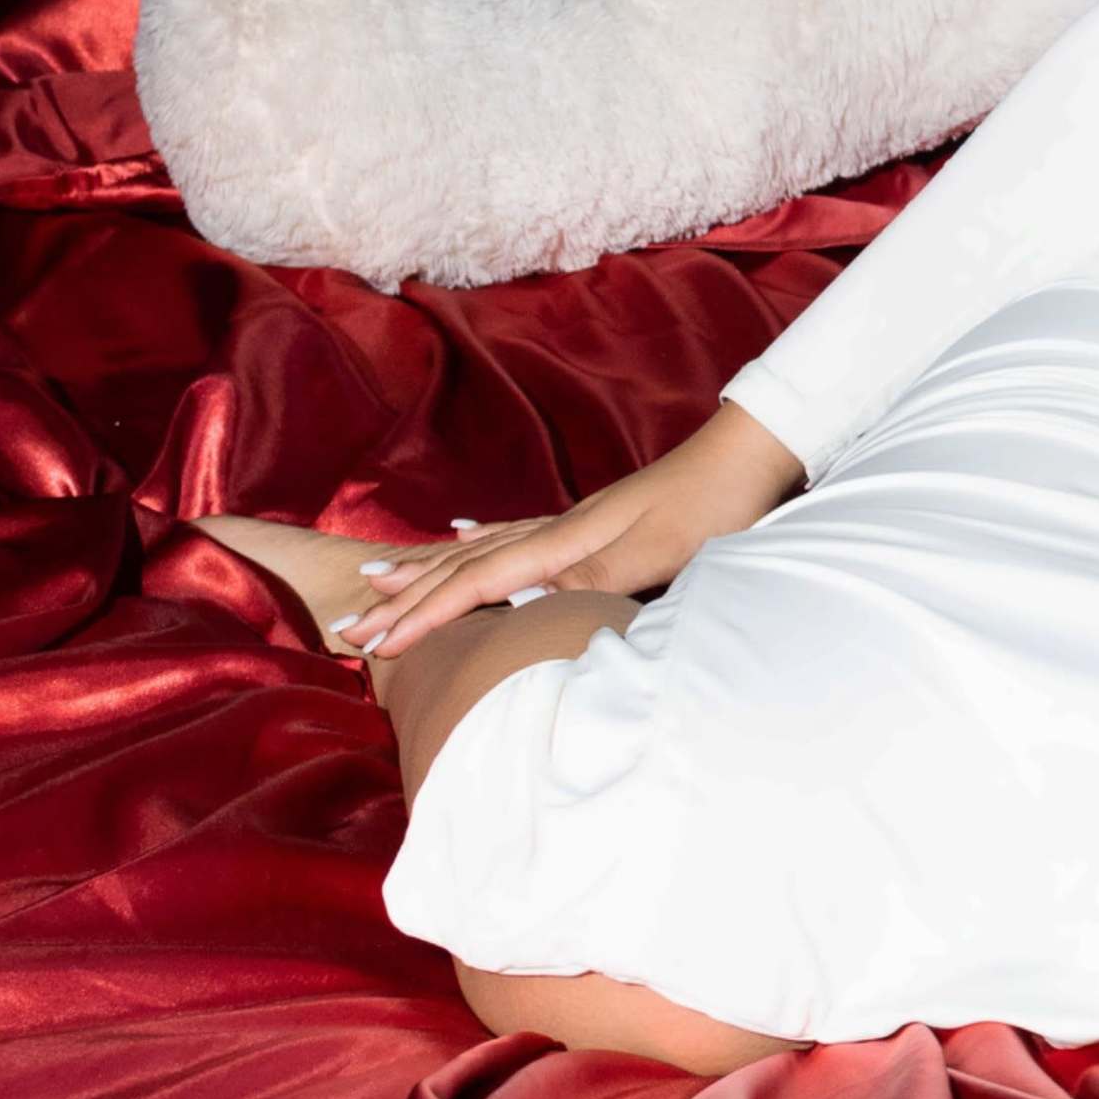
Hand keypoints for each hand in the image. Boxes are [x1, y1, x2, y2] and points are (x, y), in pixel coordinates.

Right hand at [335, 479, 723, 661]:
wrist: (750, 454)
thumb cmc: (713, 507)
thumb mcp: (659, 554)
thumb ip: (589, 579)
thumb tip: (518, 602)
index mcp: (568, 542)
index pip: (478, 584)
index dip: (424, 616)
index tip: (374, 644)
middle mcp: (560, 530)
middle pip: (465, 567)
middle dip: (406, 598)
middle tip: (349, 624)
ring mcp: (575, 523)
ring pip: (482, 550)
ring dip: (428, 569)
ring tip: (379, 575)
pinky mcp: (593, 522)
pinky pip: (514, 536)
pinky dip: (478, 542)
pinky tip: (463, 535)